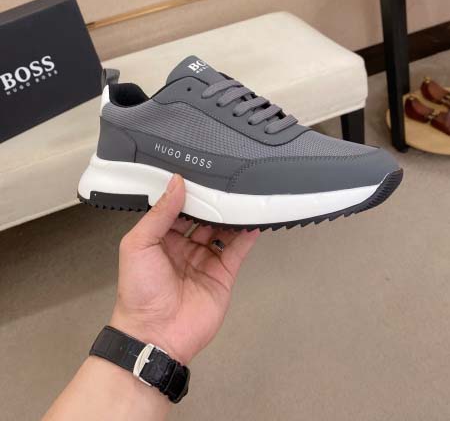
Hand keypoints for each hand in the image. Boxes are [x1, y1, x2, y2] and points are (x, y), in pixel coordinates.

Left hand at [110, 174, 258, 363]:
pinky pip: (237, 250)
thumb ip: (159, 213)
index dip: (187, 193)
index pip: (177, 208)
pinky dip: (247, 235)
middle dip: (212, 202)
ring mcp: (205, 260)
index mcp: (160, 238)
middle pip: (203, 218)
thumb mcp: (139, 244)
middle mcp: (184, 247)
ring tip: (241, 194)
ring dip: (231, 215)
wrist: (155, 335)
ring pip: (222, 231)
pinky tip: (253, 219)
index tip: (200, 173)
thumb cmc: (139, 290)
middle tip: (225, 180)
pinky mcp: (223, 274)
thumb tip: (176, 183)